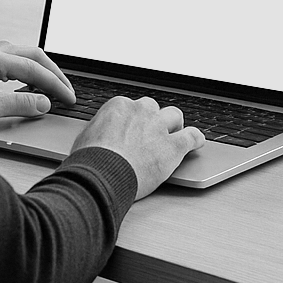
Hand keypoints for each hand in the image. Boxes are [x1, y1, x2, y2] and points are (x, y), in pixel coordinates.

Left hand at [0, 41, 76, 128]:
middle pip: (32, 55)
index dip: (55, 84)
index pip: (35, 69)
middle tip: (66, 90)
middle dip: (52, 72)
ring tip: (49, 85)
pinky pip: (8, 58)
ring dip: (37, 68)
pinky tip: (22, 81)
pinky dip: (22, 68)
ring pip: (20, 54)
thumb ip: (19, 104)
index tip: (68, 98)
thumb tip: (44, 103)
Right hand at [72, 96, 205, 199]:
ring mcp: (159, 127)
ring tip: (174, 135)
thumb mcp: (86, 137)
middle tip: (149, 135)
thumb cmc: (89, 160)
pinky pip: (193, 137)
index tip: (132, 131)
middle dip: (152, 120)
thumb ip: (100, 130)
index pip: (131, 107)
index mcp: (119, 106)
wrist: (100, 176)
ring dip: (174, 125)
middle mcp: (141, 111)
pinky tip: (196, 143)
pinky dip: (196, 139)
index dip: (132, 121)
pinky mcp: (173, 147)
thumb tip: (101, 133)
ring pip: (174, 116)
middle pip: (152, 108)